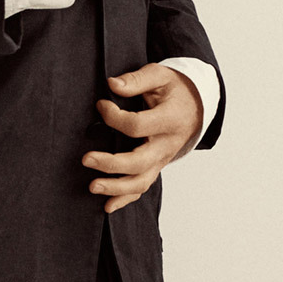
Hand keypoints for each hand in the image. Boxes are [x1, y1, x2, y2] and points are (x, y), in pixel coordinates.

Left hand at [82, 64, 205, 213]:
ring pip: (141, 182)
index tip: (100, 105)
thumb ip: (137, 80)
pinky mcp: (156, 167)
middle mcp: (167, 145)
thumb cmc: (174, 89)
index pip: (137, 126)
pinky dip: (125, 199)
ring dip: (116, 188)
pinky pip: (142, 187)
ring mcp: (162, 159)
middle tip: (86, 159)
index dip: (114, 117)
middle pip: (139, 161)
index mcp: (169, 120)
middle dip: (111, 163)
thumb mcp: (160, 75)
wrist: (196, 106)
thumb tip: (112, 85)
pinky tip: (107, 206)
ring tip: (92, 186)